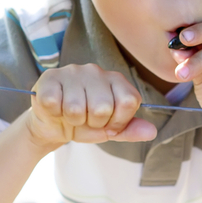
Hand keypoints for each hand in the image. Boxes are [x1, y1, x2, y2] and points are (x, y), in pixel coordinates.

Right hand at [26, 64, 157, 150]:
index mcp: (116, 80)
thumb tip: (151, 131)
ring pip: (76, 108)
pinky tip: (56, 108)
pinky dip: (55, 113)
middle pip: (102, 107)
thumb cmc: (84, 123)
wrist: (53, 125)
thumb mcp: (109, 130)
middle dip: (93, 123)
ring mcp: (72, 72)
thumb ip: (130, 129)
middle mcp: (96, 71)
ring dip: (72, 120)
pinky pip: (54, 104)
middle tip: (86, 119)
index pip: (128, 101)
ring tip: (70, 114)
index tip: (108, 124)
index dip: (118, 121)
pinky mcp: (50, 77)